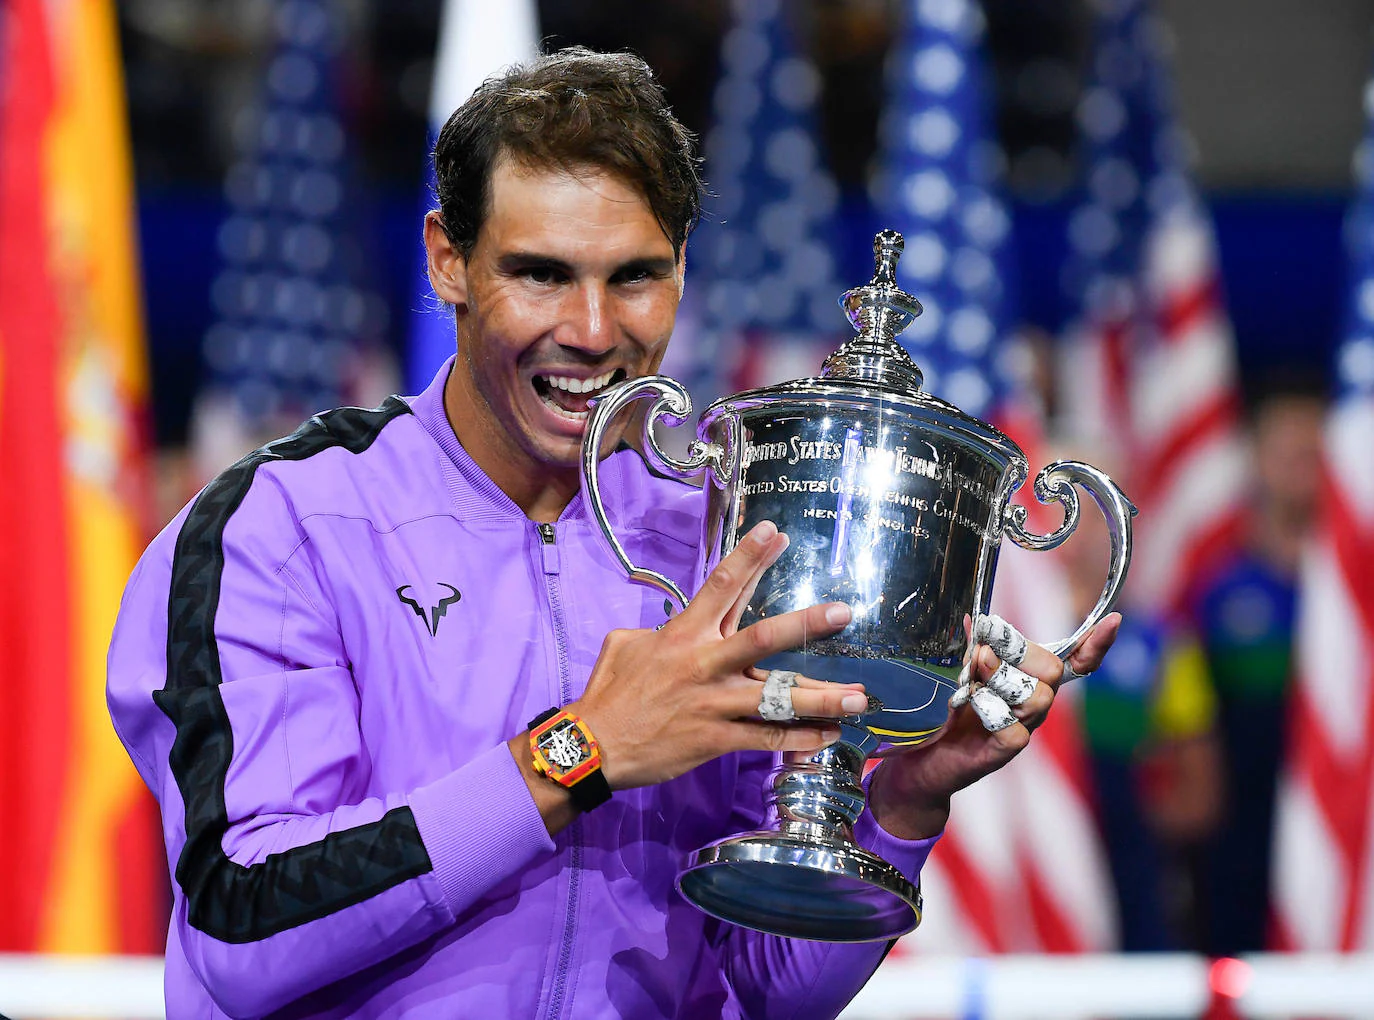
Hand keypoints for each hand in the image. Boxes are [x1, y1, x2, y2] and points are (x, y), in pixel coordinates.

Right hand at [572, 520, 868, 789]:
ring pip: (776, 697)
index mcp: (683, 634)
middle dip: (806, 624)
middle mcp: (704, 664)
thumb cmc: (609, 692)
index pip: (721, 586)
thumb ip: (656, 630)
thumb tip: (670, 627)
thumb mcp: (625, 644)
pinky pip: (766, 738)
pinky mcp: (715, 739)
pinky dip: (800, 738)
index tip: (775, 531)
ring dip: (822, 697)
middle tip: (844, 612)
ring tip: (861, 697)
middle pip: (763, 639)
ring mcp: (713, 703)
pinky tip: (829, 735)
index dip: (749, 556)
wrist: (593, 746)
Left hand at [867, 612, 1121, 839]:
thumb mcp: (961, 672)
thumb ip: (974, 647)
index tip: (1113, 621)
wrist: (926, 760)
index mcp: (1029, 680)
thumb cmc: (950, 712)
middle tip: (981, 653)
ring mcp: (1023, 728)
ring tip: (970, 680)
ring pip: (1038, 698)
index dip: (1095, 644)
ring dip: (1000, 679)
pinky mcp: (1005, 751)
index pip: (1073, 662)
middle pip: (1052, 671)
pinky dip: (989, 711)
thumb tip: (972, 619)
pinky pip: (1014, 729)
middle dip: (1018, 653)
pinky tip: (968, 707)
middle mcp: (1033, 705)